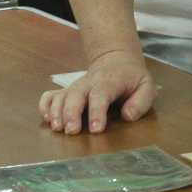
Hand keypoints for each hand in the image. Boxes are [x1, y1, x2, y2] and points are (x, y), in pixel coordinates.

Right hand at [40, 49, 155, 133]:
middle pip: (76, 95)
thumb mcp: (146, 86)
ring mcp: (75, 86)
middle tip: (71, 131)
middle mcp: (88, 83)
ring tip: (57, 128)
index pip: (101, 95)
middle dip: (71, 113)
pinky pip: (50, 95)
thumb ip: (141, 102)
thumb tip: (128, 116)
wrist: (116, 60)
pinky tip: (46, 118)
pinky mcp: (66, 91)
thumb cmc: (132, 78)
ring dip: (57, 112)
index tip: (96, 129)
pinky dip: (45, 105)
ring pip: (61, 96)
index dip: (97, 112)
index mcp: (109, 81)